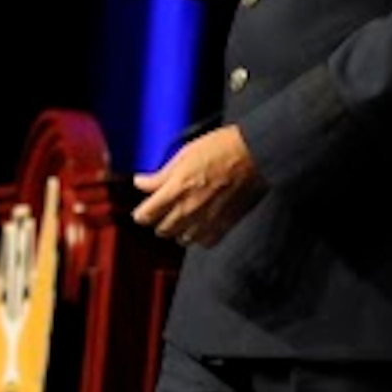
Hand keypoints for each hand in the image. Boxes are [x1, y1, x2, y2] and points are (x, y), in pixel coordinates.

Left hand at [130, 126, 264, 248]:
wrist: (251, 155)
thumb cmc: (217, 148)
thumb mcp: (183, 155)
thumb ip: (160, 175)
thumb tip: (140, 182)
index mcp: (177, 189)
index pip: (147, 215)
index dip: (141, 214)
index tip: (142, 211)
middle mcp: (190, 209)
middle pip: (162, 230)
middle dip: (158, 221)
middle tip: (162, 211)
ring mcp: (207, 220)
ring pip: (181, 240)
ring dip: (177, 231)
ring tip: (180, 217)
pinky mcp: (224, 226)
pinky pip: (204, 242)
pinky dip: (198, 237)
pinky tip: (198, 224)